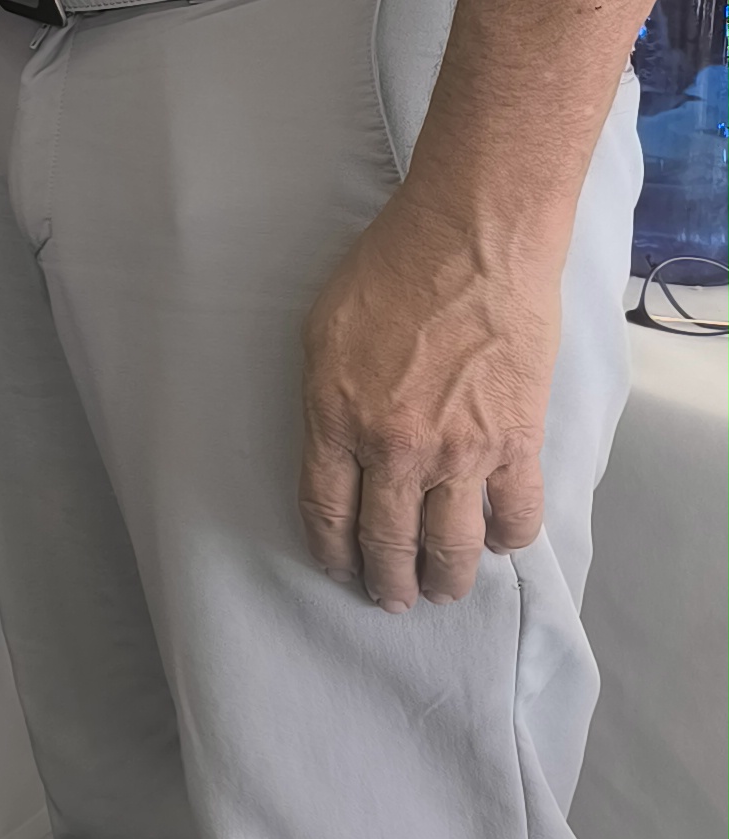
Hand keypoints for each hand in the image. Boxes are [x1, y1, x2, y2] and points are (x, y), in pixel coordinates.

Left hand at [297, 185, 564, 609]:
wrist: (472, 240)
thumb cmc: (392, 267)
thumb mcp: (322, 330)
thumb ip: (325, 396)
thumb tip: (334, 442)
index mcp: (335, 419)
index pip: (326, 512)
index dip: (333, 552)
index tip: (340, 569)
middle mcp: (394, 449)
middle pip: (386, 542)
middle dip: (386, 581)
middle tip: (391, 598)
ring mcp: (459, 451)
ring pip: (451, 547)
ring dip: (445, 579)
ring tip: (442, 590)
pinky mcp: (516, 442)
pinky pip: (515, 516)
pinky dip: (508, 540)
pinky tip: (500, 542)